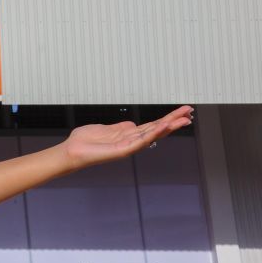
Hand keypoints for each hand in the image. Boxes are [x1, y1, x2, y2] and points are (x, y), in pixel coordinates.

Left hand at [62, 105, 193, 169]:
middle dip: (174, 120)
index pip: (153, 125)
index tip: (181, 111)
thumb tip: (133, 124)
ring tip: (184, 119)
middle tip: (190, 112)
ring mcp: (129, 146)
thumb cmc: (85, 141)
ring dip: (169, 126)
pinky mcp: (123, 150)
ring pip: (154, 134)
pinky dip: (153, 134)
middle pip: (157, 129)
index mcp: (129, 134)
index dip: (167, 118)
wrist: (72, 150)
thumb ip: (120, 127)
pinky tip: (163, 127)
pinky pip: (141, 141)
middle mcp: (132, 140)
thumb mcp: (105, 129)